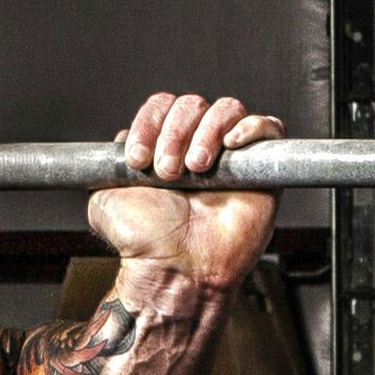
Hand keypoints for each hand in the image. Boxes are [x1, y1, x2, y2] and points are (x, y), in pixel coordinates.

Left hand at [88, 90, 284, 288]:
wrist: (176, 270)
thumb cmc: (146, 244)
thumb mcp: (106, 199)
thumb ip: (110, 165)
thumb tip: (122, 139)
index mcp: (163, 149)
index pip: (162, 106)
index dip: (149, 122)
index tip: (139, 158)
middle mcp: (196, 148)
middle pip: (193, 104)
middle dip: (176, 132)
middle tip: (168, 171)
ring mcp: (230, 157)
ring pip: (227, 109)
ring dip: (207, 132)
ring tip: (197, 169)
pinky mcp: (261, 169)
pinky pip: (268, 129)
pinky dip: (250, 127)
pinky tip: (230, 146)